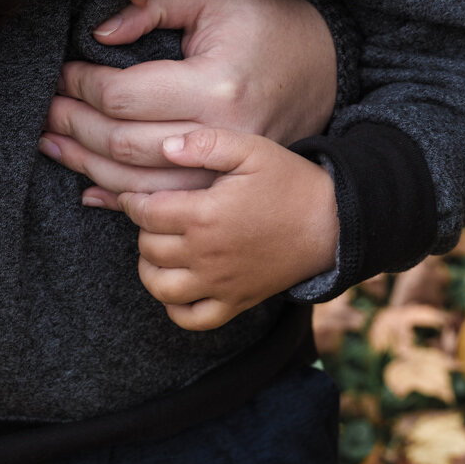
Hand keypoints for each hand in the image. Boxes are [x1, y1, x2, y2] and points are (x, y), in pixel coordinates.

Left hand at [41, 0, 337, 197]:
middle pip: (123, 145)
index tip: (62, 72)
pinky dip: (121, 199)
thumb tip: (99, 35)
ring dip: (86, 166)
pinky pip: (164, 203)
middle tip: (44, 109)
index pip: (124, 96)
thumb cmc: (267, 24)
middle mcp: (221, 137)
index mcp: (216, 86)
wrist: (328, 68)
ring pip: (137, 185)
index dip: (82, 85)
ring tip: (52, 143)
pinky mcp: (225, 187)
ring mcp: (225, 172)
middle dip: (74, 125)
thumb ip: (153, 7)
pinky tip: (89, 186)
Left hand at [87, 128, 338, 329]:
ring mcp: (220, 283)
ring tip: (160, 249)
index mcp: (204, 214)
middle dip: (144, 230)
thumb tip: (164, 148)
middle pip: (149, 247)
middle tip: (156, 217)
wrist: (332, 223)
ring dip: (150, 268)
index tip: (135, 195)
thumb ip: (206, 143)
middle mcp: (206, 254)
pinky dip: (175, 308)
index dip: (132, 201)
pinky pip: (191, 319)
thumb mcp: (252, 149)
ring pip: (160, 287)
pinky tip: (179, 285)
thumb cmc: (290, 182)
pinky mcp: (236, 303)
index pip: (145, 213)